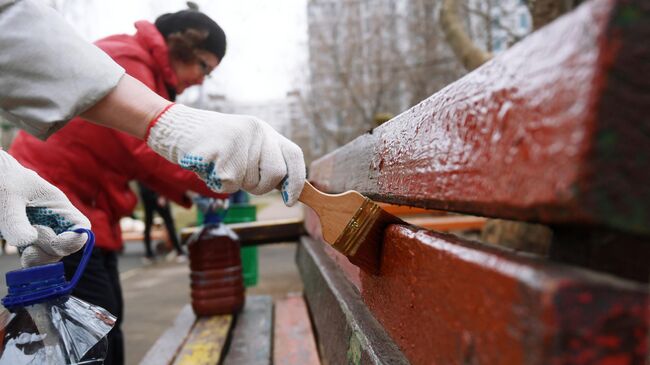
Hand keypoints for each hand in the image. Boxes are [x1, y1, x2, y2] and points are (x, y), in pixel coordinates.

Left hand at [0, 151, 90, 266]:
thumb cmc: (1, 179)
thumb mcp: (7, 196)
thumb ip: (16, 220)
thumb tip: (27, 242)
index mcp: (57, 205)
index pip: (81, 227)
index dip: (74, 239)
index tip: (55, 244)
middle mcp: (53, 220)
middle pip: (65, 246)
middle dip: (49, 251)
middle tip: (28, 246)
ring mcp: (40, 231)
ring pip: (50, 254)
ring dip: (37, 257)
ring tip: (18, 246)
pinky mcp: (25, 239)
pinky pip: (33, 256)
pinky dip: (26, 259)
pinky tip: (13, 248)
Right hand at [146, 104, 305, 205]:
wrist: (173, 126)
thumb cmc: (210, 142)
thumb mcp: (243, 142)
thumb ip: (263, 159)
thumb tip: (287, 188)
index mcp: (263, 130)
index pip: (294, 155)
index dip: (297, 180)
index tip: (291, 200)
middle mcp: (256, 132)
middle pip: (275, 174)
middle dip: (260, 186)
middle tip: (237, 176)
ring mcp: (239, 141)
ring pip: (248, 183)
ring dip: (232, 182)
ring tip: (217, 163)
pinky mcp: (220, 153)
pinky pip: (227, 184)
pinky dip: (216, 182)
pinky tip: (206, 165)